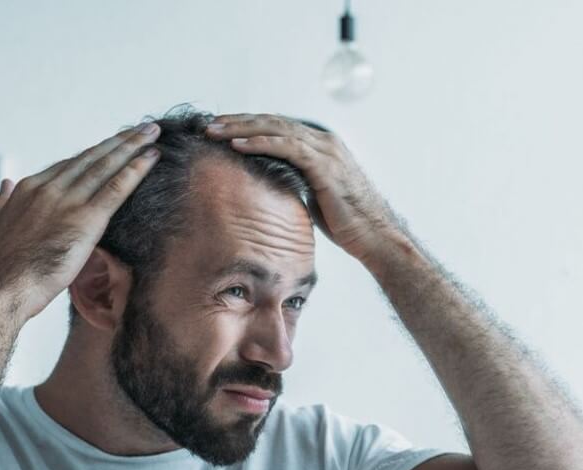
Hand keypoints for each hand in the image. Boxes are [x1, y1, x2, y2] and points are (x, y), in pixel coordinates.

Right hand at [0, 122, 161, 323]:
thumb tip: (4, 184)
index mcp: (26, 190)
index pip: (67, 167)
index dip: (92, 156)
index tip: (110, 148)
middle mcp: (48, 189)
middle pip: (90, 159)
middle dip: (118, 142)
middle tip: (141, 128)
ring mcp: (67, 202)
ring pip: (106, 166)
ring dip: (132, 147)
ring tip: (152, 132)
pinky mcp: (86, 220)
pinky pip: (116, 189)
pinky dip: (136, 171)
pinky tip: (152, 158)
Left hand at [203, 114, 405, 262]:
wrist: (374, 236)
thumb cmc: (348, 221)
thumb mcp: (316, 194)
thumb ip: (298, 180)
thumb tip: (273, 183)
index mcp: (320, 146)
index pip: (277, 127)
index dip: (247, 126)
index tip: (219, 129)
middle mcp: (323, 141)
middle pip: (272, 121)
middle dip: (238, 121)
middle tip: (208, 124)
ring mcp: (326, 151)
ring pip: (275, 129)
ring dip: (241, 128)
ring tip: (214, 131)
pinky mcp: (325, 165)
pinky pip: (287, 147)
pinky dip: (260, 143)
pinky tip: (238, 145)